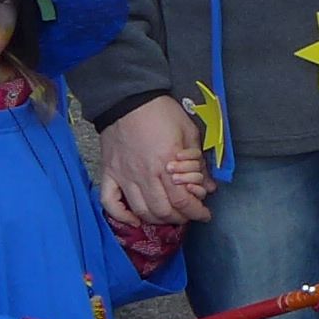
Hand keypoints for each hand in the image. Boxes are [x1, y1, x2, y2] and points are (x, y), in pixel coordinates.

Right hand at [99, 97, 211, 226]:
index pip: (182, 201)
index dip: (196, 212)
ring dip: (157, 219)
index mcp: (167, 163)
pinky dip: (121, 216)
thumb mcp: (188, 132)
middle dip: (180, 218)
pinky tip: (134, 220)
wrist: (128, 98)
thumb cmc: (161, 112)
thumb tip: (210, 186)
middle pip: (163, 211)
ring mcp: (124, 176)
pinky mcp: (109, 173)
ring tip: (168, 215)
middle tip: (187, 213)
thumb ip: (199, 162)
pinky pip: (110, 202)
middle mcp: (145, 175)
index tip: (205, 214)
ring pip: (140, 210)